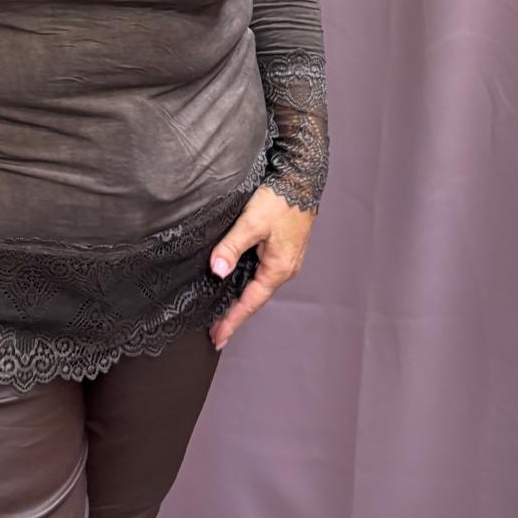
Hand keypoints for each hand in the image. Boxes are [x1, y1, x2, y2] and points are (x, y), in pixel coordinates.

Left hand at [207, 185, 316, 349]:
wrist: (301, 180)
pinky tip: (237, 283)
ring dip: (242, 299)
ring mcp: (286, 260)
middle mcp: (285, 269)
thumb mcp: (250, 223)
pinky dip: (249, 283)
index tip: (217, 337)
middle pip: (256, 298)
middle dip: (236, 315)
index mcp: (278, 269)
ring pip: (259, 286)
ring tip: (224, 313)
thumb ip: (231, 247)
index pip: (250, 302)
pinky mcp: (283, 250)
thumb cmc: (279, 200)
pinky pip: (263, 273)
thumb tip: (217, 271)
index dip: (232, 320)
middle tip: (216, 331)